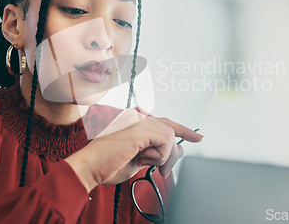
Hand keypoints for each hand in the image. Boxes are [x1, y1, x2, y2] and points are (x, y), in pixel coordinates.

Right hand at [65, 109, 202, 191]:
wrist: (90, 167)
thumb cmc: (108, 165)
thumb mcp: (137, 159)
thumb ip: (153, 152)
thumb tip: (173, 152)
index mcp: (135, 122)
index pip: (165, 122)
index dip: (182, 130)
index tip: (198, 137)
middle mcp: (138, 117)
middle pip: (171, 130)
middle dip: (173, 154)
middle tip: (164, 171)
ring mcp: (139, 120)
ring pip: (170, 137)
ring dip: (162, 157)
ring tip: (145, 163)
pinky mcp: (140, 128)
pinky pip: (165, 141)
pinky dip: (159, 155)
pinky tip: (142, 157)